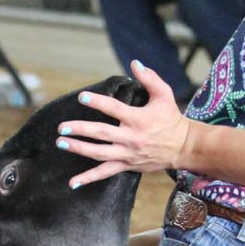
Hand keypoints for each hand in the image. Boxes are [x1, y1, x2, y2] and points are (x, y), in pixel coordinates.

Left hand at [55, 61, 190, 188]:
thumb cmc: (171, 118)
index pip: (114, 109)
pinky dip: (89, 178)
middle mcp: (131, 138)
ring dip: (79, 149)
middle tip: (62, 127)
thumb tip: (134, 63)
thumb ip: (149, 78)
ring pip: (100, 154)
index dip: (98, 103)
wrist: (183, 147)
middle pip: (102, 134)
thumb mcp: (164, 95)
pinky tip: (73, 183)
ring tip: (61, 143)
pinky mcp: (127, 165)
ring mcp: (128, 154)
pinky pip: (105, 173)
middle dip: (81, 130)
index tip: (82, 98)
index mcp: (138, 119)